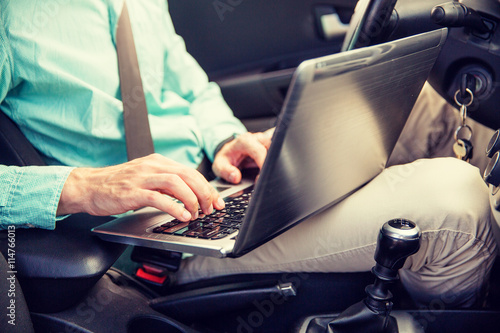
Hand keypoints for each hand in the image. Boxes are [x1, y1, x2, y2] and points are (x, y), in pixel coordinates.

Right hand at [57, 154, 224, 220]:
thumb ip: (165, 183)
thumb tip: (189, 195)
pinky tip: (182, 216)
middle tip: (211, 208)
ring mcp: (142, 178)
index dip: (207, 187)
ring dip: (191, 199)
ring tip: (197, 213)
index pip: (190, 171)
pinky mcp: (132, 192)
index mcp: (158, 162)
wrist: (88, 186)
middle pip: (187, 175)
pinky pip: (158, 198)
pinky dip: (174, 207)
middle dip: (204, 193)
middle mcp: (152, 166)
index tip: (216, 200)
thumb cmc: (117, 185)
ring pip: (176, 183)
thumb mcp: (146, 178)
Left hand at [212, 128, 274, 183]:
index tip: (260, 179)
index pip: (260, 151)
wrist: (228, 151)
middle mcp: (257, 139)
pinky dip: (270, 168)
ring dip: (269, 168)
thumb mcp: (219, 165)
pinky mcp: (268, 149)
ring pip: (274, 155)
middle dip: (268, 168)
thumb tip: (236, 178)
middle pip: (271, 152)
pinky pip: (274, 158)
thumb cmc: (225, 157)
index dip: (262, 166)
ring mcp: (264, 143)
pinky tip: (264, 175)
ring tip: (262, 179)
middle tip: (262, 182)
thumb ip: (226, 172)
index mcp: (245, 141)